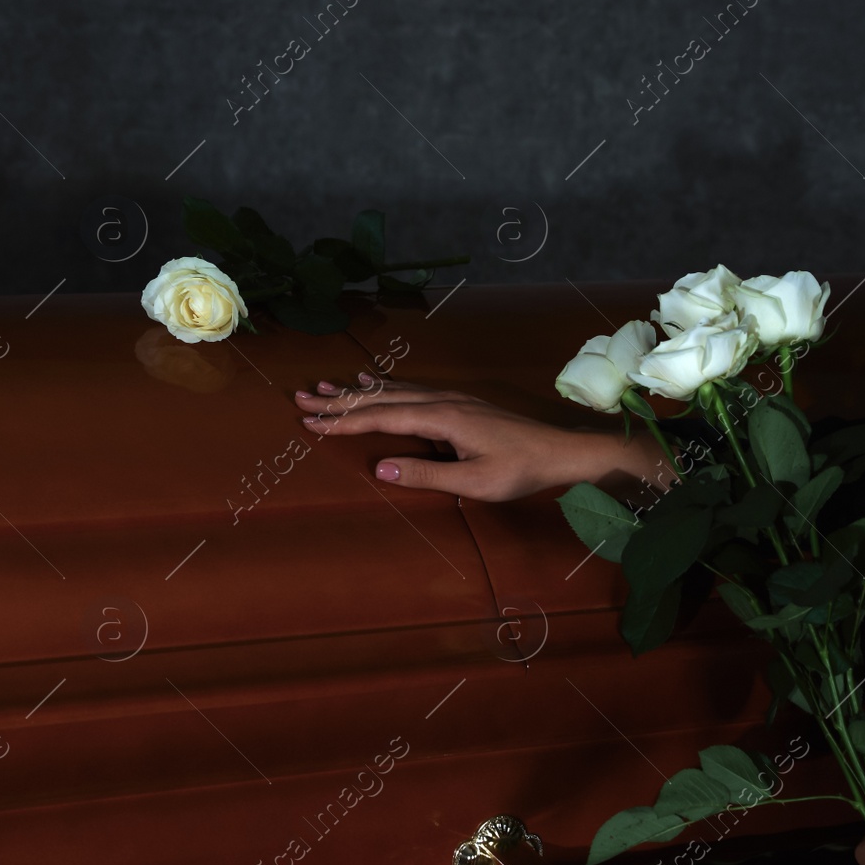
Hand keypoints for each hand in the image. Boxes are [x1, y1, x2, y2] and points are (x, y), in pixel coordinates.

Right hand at [292, 375, 670, 501]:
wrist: (561, 450)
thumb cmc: (521, 470)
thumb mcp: (474, 482)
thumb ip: (426, 474)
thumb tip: (379, 469)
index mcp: (441, 417)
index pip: (382, 417)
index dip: (344, 421)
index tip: (311, 423)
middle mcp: (442, 400)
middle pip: (381, 397)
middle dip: (340, 400)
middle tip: (302, 398)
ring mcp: (452, 398)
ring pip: (395, 389)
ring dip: (359, 391)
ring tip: (327, 388)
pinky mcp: (460, 402)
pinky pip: (411, 388)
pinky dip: (385, 386)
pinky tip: (375, 383)